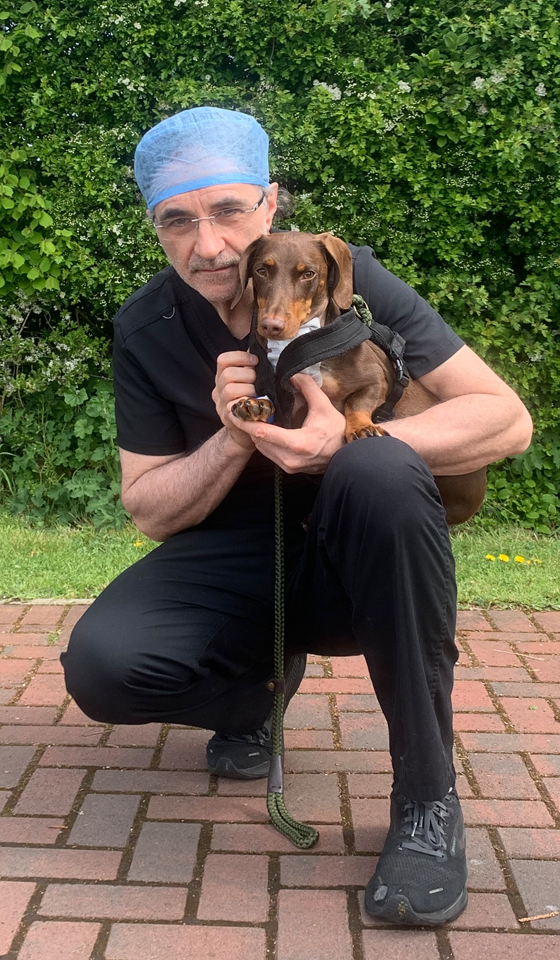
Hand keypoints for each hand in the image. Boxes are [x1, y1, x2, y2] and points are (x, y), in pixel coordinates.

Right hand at [212, 351, 258, 451]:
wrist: (248, 430)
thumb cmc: (252, 403)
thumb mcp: (250, 382)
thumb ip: (251, 367)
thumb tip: (263, 349)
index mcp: (223, 377)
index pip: (223, 359)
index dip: (241, 357)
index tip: (255, 361)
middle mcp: (218, 390)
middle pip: (228, 374)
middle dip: (248, 375)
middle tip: (258, 382)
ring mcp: (221, 405)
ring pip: (230, 389)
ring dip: (249, 390)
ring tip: (258, 395)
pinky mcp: (227, 418)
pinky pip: (234, 407)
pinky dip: (248, 404)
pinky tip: (256, 405)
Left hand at [229, 373, 345, 473]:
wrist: (347, 456)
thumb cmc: (337, 433)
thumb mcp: (325, 407)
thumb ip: (308, 388)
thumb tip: (293, 375)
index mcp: (298, 443)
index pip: (264, 433)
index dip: (246, 422)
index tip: (235, 411)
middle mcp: (290, 458)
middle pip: (258, 441)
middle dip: (249, 426)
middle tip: (241, 411)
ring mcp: (288, 466)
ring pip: (262, 449)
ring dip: (256, 435)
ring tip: (250, 419)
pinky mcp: (288, 469)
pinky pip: (269, 454)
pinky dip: (264, 442)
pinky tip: (264, 430)